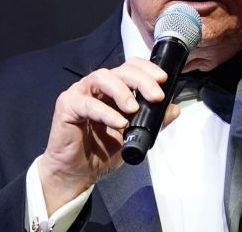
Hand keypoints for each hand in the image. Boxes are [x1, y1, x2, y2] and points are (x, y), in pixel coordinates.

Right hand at [37, 58, 179, 214]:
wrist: (78, 173)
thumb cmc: (101, 152)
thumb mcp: (134, 136)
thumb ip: (153, 121)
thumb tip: (174, 109)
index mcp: (113, 89)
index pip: (130, 67)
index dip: (147, 69)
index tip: (163, 80)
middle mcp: (97, 87)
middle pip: (120, 70)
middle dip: (141, 80)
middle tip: (156, 96)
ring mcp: (80, 93)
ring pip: (102, 78)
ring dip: (122, 91)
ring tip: (134, 108)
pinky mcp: (67, 106)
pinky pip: (87, 103)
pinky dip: (105, 112)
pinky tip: (118, 122)